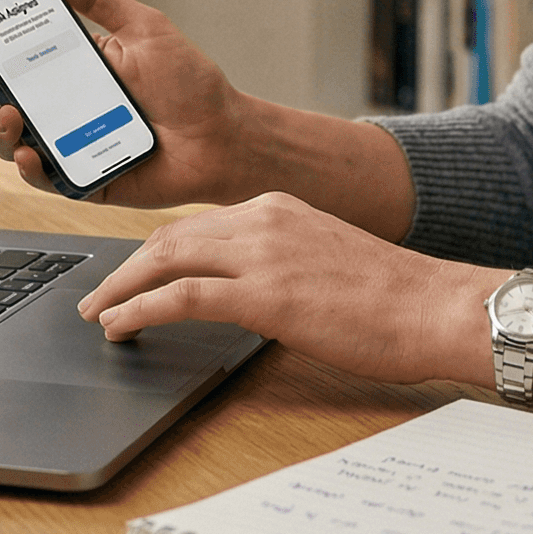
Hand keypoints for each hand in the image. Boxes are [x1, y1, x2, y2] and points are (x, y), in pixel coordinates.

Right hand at [0, 0, 250, 207]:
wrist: (224, 138)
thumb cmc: (189, 84)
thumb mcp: (143, 27)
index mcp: (69, 62)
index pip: (9, 46)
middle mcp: (60, 102)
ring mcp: (66, 141)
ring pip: (8, 137)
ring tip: (9, 112)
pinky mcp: (79, 177)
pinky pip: (41, 174)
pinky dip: (29, 163)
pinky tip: (33, 151)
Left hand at [78, 192, 495, 385]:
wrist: (435, 306)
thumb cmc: (394, 295)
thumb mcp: (326, 257)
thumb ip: (282, 261)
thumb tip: (249, 291)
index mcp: (279, 207)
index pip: (197, 224)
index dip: (156, 251)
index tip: (134, 271)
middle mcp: (264, 218)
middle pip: (169, 236)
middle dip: (126, 266)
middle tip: (97, 295)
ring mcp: (263, 253)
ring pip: (166, 258)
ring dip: (121, 288)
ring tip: (98, 314)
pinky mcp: (265, 294)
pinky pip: (182, 296)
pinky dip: (141, 309)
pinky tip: (122, 326)